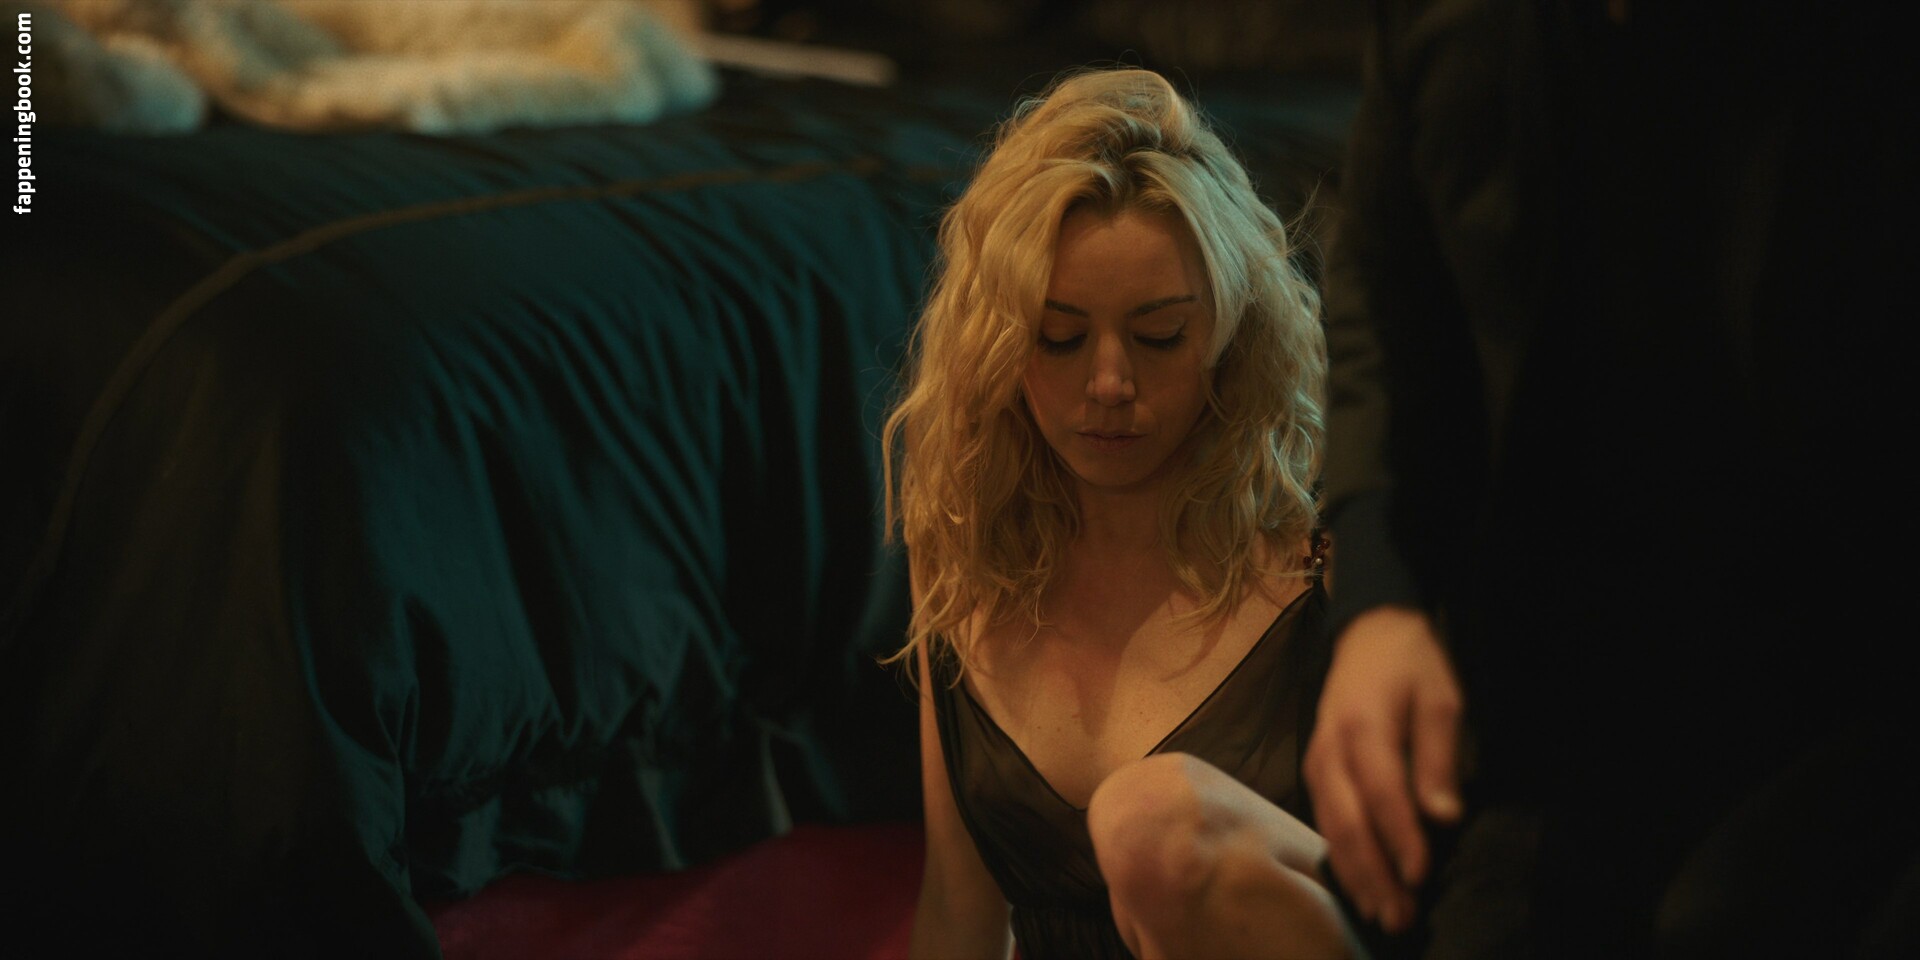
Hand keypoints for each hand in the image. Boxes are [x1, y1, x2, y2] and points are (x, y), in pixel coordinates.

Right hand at [1304, 606, 1462, 933]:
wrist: (1368, 631)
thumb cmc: (1411, 665)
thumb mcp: (1440, 698)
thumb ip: (1439, 756)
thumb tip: (1443, 814)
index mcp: (1364, 726)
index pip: (1382, 792)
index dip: (1400, 837)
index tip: (1421, 876)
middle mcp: (1331, 748)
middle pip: (1348, 820)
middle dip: (1374, 872)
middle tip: (1400, 915)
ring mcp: (1317, 760)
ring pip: (1330, 826)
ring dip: (1356, 873)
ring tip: (1381, 911)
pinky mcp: (1315, 768)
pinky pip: (1324, 819)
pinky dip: (1342, 855)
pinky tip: (1360, 882)